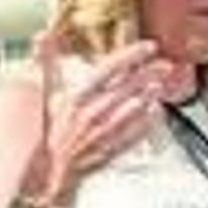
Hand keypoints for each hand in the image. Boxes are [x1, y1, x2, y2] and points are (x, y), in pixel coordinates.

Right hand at [34, 31, 174, 193]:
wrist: (46, 171)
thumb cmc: (46, 132)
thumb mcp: (43, 94)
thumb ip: (45, 62)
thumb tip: (41, 35)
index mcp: (76, 97)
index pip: (108, 68)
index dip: (130, 55)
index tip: (148, 47)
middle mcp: (92, 114)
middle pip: (127, 88)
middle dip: (149, 74)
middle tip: (165, 65)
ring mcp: (102, 133)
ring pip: (132, 111)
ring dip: (149, 97)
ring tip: (161, 85)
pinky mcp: (109, 150)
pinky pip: (132, 135)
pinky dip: (145, 123)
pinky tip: (155, 113)